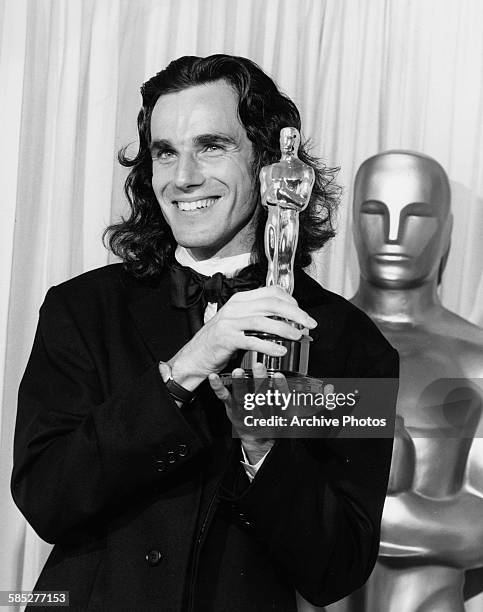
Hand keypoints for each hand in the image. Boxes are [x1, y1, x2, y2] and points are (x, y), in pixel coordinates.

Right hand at [168, 286, 316, 390]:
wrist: (195, 356)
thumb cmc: (219, 341)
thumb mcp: (238, 322)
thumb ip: (258, 317)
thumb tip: (287, 319)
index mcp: (240, 300)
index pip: (271, 292)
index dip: (291, 301)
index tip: (302, 313)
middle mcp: (234, 307)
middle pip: (271, 304)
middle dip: (295, 313)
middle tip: (309, 324)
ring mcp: (229, 322)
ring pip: (263, 320)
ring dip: (285, 328)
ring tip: (298, 336)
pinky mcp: (226, 339)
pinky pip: (252, 340)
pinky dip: (269, 346)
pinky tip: (280, 351)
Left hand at [209, 362, 289, 463]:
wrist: (259, 443)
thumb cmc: (275, 423)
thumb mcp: (291, 418)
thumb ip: (298, 402)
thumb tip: (313, 389)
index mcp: (277, 416)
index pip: (281, 402)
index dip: (281, 389)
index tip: (279, 376)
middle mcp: (261, 415)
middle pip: (261, 398)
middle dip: (259, 381)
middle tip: (258, 365)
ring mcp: (245, 413)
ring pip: (242, 398)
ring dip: (240, 384)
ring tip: (238, 371)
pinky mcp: (233, 410)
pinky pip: (225, 399)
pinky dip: (218, 388)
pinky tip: (214, 377)